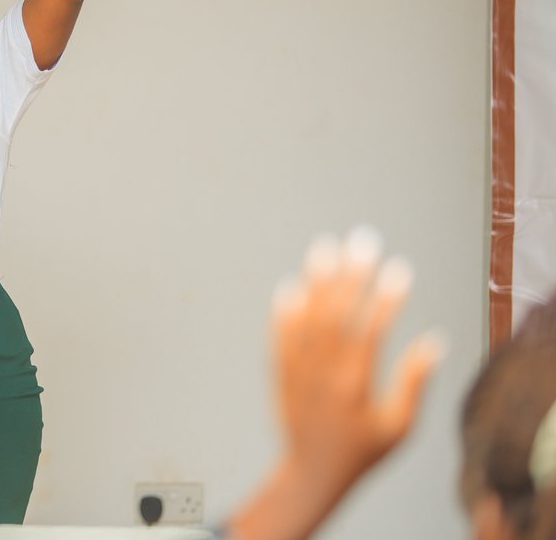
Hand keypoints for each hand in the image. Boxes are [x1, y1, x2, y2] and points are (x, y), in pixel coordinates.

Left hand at [273, 228, 443, 498]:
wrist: (311, 474)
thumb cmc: (361, 452)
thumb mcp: (398, 427)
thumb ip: (413, 383)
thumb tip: (435, 343)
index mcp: (356, 384)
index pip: (371, 330)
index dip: (386, 298)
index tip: (399, 267)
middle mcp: (324, 372)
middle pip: (337, 314)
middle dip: (352, 274)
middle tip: (363, 240)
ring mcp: (298, 371)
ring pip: (307, 318)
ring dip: (317, 281)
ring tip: (325, 248)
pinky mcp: (280, 373)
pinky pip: (279, 336)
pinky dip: (284, 311)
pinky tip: (291, 286)